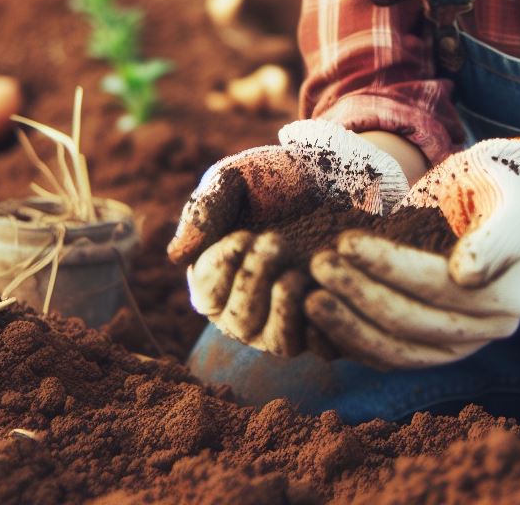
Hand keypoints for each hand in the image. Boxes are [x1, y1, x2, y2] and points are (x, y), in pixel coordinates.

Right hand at [169, 119, 409, 354]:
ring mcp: (293, 318)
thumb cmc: (279, 176)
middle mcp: (251, 306)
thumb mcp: (237, 178)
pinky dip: (325, 324)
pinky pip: (325, 346)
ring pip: (279, 343)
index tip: (243, 235)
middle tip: (274, 240)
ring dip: (284, 309)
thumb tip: (177, 256)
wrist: (342, 172)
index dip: (221, 269)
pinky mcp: (332, 320)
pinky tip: (331, 287)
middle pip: (240, 322)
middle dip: (253, 281)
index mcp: (219, 275)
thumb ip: (205, 209)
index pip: (207, 293)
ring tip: (297, 271)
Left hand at [304, 149, 519, 367]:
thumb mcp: (509, 198)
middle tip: (318, 263)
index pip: (436, 285)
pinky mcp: (433, 351)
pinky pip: (388, 357)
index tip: (345, 240)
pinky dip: (352, 342)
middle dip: (359, 292)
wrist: (491, 204)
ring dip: (348, 326)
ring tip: (308, 298)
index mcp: (506, 297)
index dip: (388, 265)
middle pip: (411, 321)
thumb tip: (466, 274)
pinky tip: (319, 320)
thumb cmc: (494, 188)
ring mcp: (459, 346)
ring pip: (396, 350)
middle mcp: (486, 332)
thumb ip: (497, 235)